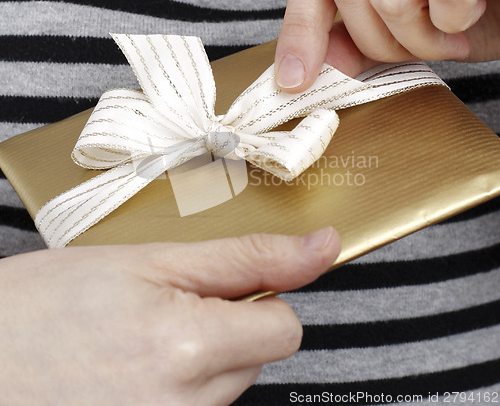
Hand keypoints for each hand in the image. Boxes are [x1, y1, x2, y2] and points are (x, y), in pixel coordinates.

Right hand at [0, 227, 339, 405]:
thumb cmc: (49, 304)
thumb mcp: (153, 261)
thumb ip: (248, 257)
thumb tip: (322, 247)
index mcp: (190, 350)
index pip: (284, 329)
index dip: (258, 299)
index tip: (221, 286)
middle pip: (253, 357)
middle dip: (223, 327)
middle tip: (160, 307)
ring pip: (222, 385)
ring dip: (195, 358)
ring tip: (134, 338)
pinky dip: (173, 385)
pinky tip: (127, 368)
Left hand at [275, 0, 499, 91]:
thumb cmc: (470, 4)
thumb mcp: (402, 24)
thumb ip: (351, 40)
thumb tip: (297, 72)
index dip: (298, 25)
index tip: (293, 79)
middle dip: (370, 38)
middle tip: (408, 48)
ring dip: (416, 40)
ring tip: (447, 36)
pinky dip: (452, 24)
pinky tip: (473, 19)